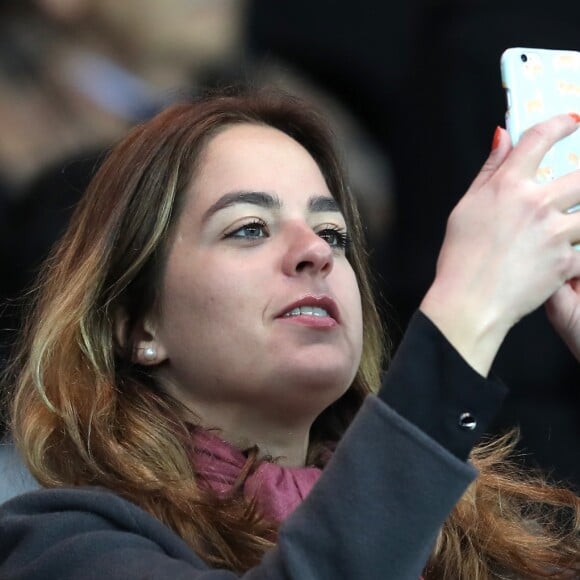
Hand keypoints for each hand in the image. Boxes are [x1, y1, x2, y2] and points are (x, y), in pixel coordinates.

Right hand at [421, 114, 579, 374]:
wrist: (469, 301)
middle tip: (575, 187)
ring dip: (579, 219)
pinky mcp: (566, 262)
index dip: (560, 125)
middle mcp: (536, 204)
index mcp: (508, 187)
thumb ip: (489, 170)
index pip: (540, 139)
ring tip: (567, 225)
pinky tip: (562, 256)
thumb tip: (503, 137)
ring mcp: (555, 233)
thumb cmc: (460, 257)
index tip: (572, 122)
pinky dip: (576, 252)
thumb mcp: (465, 207)